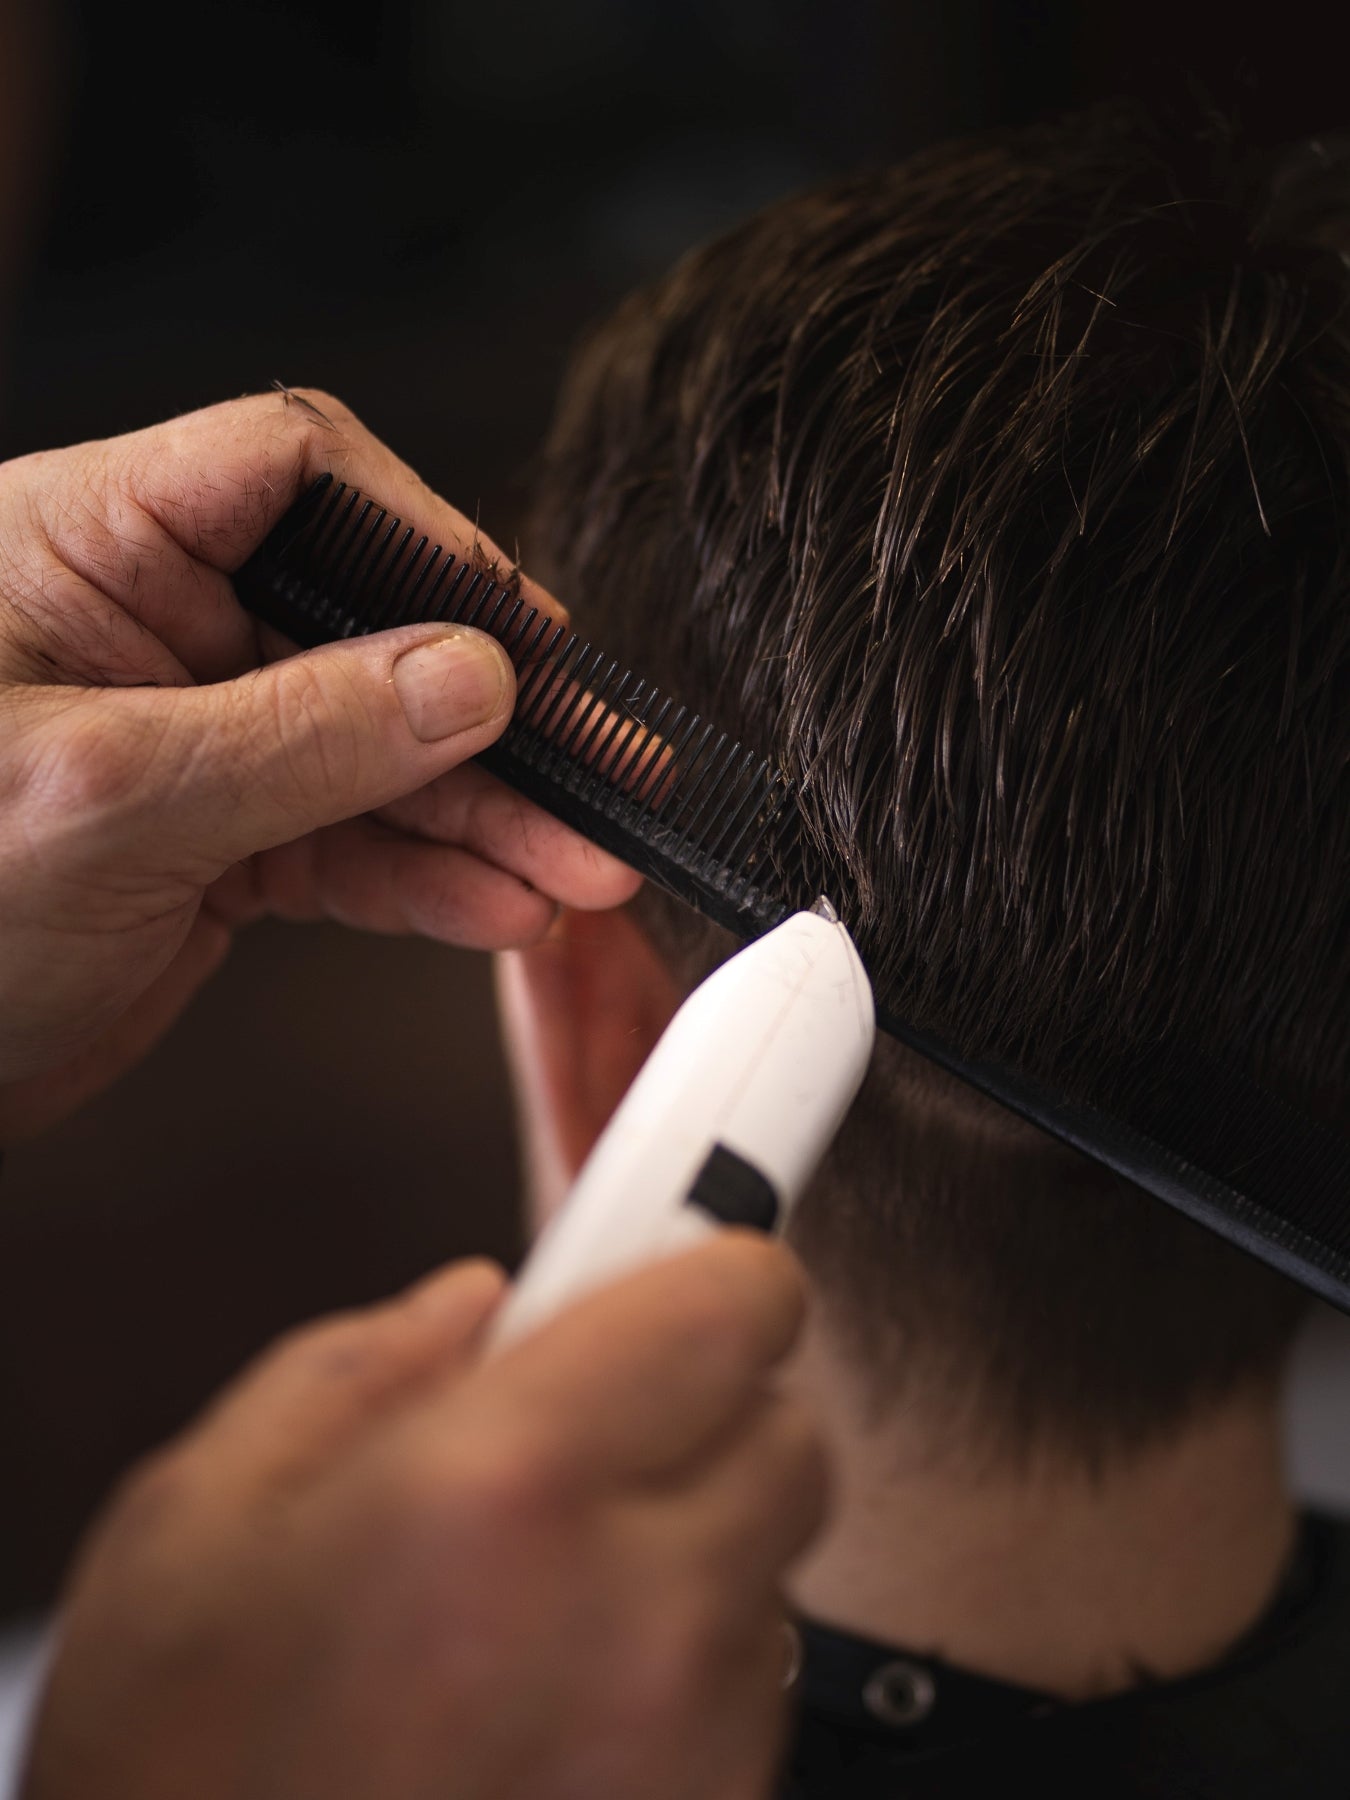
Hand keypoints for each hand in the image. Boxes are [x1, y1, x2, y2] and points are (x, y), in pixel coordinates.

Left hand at [0, 391, 639, 1138]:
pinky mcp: (220, 840)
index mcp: (87, 548)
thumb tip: (467, 675)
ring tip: (583, 863)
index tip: (509, 629)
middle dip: (495, 710)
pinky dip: (432, 878)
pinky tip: (502, 904)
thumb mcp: (105, 801)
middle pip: (369, 623)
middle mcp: (152, 627)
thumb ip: (301, 734)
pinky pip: (354, 841)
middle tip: (606, 770)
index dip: (416, 531)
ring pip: (381, 749)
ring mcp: (196, 739)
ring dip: (490, 811)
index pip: (288, 468)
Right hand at [21, 1235, 827, 1799]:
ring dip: (695, 1541)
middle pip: (789, 1421)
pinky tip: (566, 1692)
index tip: (723, 1217)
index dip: (712, 1255)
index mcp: (498, 1490)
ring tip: (549, 1593)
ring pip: (780, 1558)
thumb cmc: (182, 1785)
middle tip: (593, 1429)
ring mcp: (693, 1740)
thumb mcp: (192, 1527)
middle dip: (700, 1403)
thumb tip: (473, 1304)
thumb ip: (350, 1367)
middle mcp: (634, 1615)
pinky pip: (760, 1687)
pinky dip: (693, 1662)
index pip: (733, 1296)